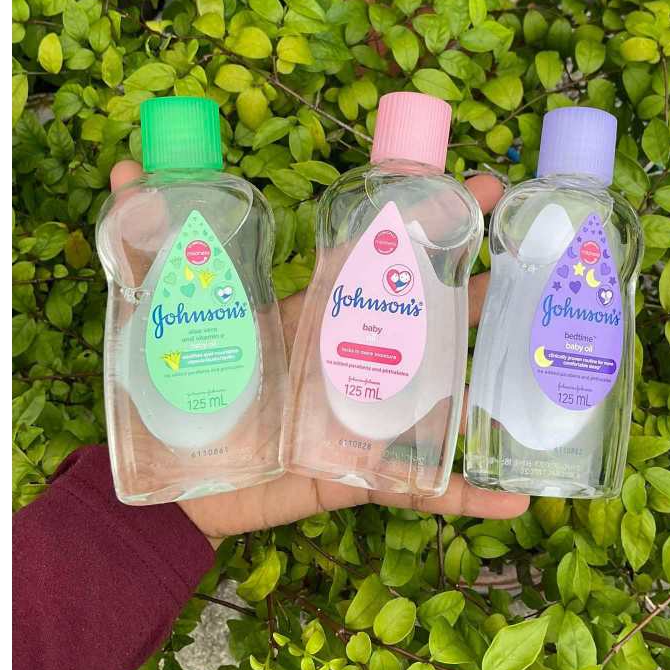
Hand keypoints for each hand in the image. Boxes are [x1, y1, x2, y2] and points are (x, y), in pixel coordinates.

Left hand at [109, 160, 527, 543]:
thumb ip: (151, 244)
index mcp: (320, 311)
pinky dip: (464, 495)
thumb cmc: (183, 387)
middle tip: (536, 260)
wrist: (172, 480)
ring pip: (442, 393)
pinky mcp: (362, 472)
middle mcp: (354, 355)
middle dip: (481, 286)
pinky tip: (516, 502)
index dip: (432, 219)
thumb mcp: (172, 312)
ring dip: (492, 379)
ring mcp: (365, 415)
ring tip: (547, 360)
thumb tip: (122, 168)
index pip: (386, 255)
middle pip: (430, 317)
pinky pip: (422, 487)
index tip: (481, 187)